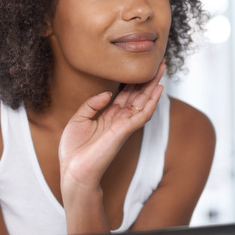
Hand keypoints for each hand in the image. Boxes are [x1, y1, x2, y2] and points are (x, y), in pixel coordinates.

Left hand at [58, 61, 165, 191]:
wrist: (73, 171)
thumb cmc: (74, 150)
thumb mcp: (78, 119)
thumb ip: (92, 104)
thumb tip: (108, 93)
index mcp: (108, 116)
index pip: (125, 94)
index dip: (134, 80)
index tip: (141, 66)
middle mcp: (119, 119)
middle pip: (138, 95)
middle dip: (148, 79)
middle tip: (160, 62)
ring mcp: (124, 125)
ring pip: (144, 101)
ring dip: (154, 85)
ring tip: (162, 69)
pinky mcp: (124, 131)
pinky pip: (142, 114)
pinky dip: (152, 101)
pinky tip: (158, 89)